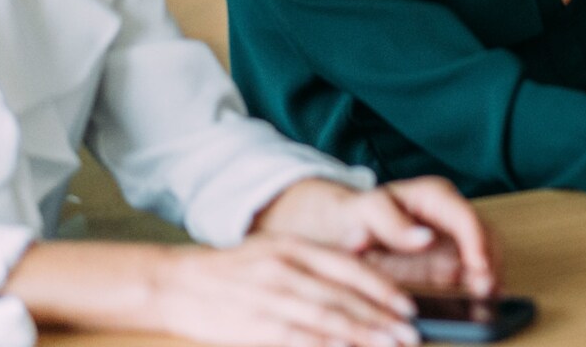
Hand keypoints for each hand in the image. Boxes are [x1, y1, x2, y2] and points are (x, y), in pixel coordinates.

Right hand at [152, 236, 421, 346]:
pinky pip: (295, 338)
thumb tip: (364, 281)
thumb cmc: (234, 271)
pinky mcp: (252, 325)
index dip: (382, 288)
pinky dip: (324, 345)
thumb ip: (317, 264)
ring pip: (324, 318)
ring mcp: (268, 297)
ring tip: (389, 346)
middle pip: (343, 296)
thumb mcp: (277, 252)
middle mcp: (285, 269)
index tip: (408, 307)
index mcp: (294, 248)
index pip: (350, 268)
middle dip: (381, 318)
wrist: (175, 283)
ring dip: (361, 335)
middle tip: (410, 334)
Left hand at [253, 177, 497, 298]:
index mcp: (431, 196)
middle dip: (490, 264)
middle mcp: (448, 216)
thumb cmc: (347, 217)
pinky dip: (478, 288)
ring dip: (489, 277)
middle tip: (486, 292)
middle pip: (483, 236)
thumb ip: (390, 221)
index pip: (465, 217)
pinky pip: (470, 273)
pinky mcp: (446, 262)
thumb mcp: (362, 214)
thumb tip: (425, 238)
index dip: (477, 243)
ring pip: (483, 255)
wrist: (332, 230)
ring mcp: (450, 240)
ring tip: (487, 301)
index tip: (479, 268)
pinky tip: (479, 304)